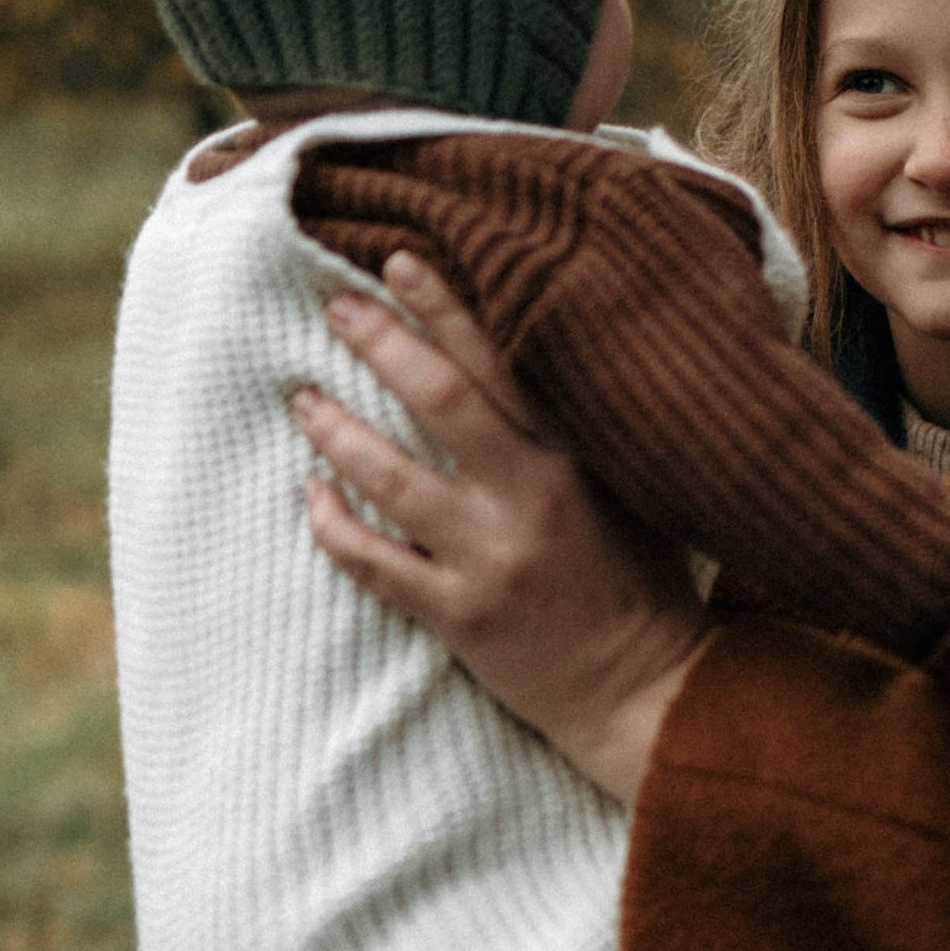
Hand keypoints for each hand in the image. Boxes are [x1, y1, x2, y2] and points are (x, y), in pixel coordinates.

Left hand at [295, 250, 702, 804]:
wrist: (647, 690)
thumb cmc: (643, 583)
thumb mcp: (634, 491)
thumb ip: (583, 433)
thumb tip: (531, 361)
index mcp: (578, 457)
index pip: (504, 362)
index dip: (449, 307)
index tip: (402, 260)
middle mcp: (532, 497)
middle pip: (442, 399)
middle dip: (383, 342)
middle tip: (336, 305)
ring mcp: (491, 558)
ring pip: (393, 478)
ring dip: (338, 431)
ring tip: (302, 396)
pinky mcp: (460, 615)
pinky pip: (375, 562)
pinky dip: (335, 526)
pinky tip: (312, 496)